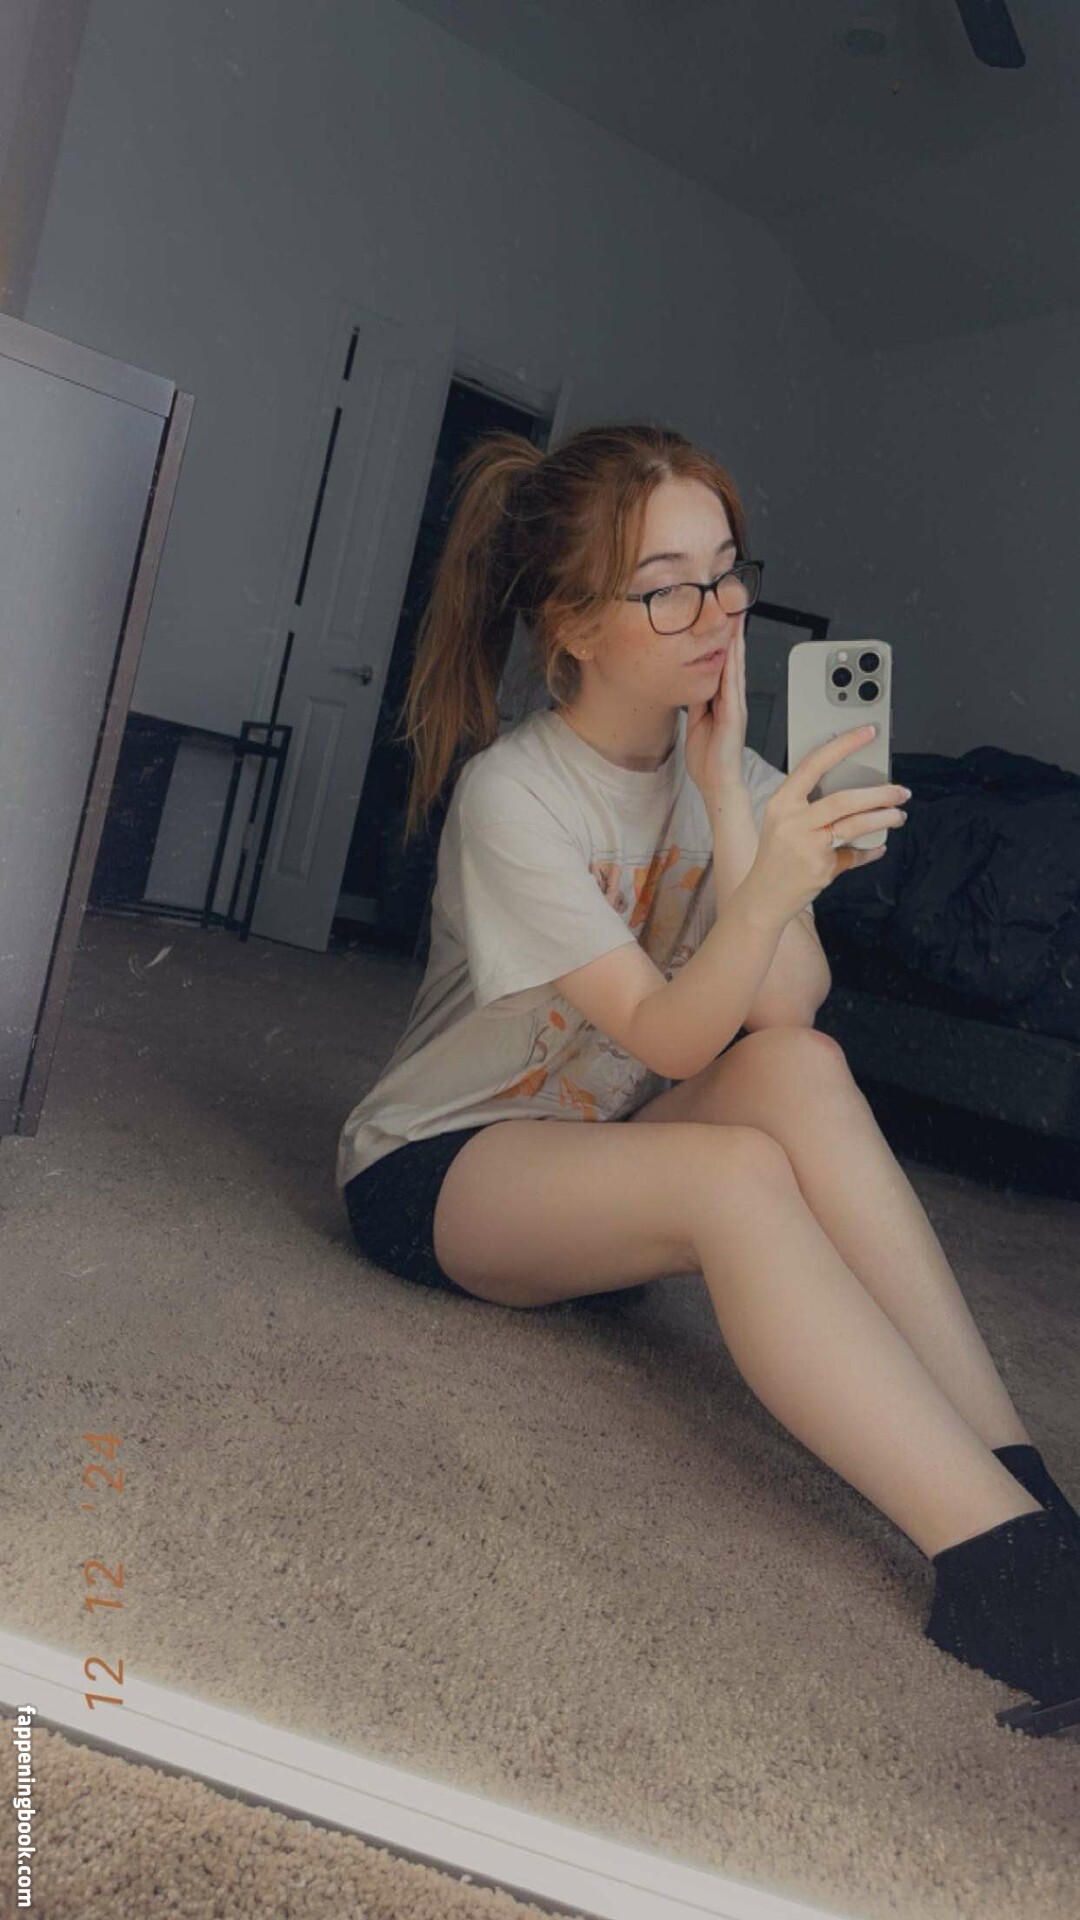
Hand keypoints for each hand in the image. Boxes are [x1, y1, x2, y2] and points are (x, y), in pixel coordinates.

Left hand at [684, 621, 747, 799]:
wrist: (716, 782)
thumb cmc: (708, 757)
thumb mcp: (696, 720)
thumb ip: (697, 701)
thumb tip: (691, 681)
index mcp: (723, 700)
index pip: (724, 663)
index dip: (724, 640)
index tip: (722, 616)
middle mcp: (732, 699)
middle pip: (733, 658)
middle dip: (734, 632)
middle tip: (734, 604)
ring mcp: (735, 706)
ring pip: (735, 666)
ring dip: (737, 642)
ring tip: (737, 617)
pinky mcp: (734, 715)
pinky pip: (732, 685)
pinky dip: (733, 666)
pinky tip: (733, 651)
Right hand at [744, 724, 908, 923]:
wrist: (763, 896)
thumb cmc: (777, 856)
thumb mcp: (785, 823)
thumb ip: (813, 807)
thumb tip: (855, 792)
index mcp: (782, 801)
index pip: (814, 764)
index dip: (843, 744)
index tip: (868, 732)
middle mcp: (792, 820)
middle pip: (844, 799)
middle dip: (879, 793)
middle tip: (901, 791)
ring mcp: (806, 845)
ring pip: (855, 824)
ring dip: (884, 818)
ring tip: (898, 815)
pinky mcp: (820, 867)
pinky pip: (853, 854)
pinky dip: (869, 851)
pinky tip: (878, 847)